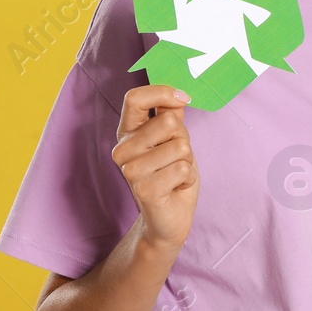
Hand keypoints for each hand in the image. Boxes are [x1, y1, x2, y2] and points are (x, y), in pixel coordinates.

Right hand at [113, 84, 199, 251]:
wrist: (169, 218)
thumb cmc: (171, 174)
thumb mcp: (173, 139)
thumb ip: (170, 114)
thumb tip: (177, 92)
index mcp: (127, 132)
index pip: (134, 98)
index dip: (162, 93)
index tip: (183, 99)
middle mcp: (122, 150)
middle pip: (168, 122)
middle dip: (184, 138)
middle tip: (176, 157)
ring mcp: (130, 171)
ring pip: (180, 146)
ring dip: (187, 161)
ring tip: (175, 174)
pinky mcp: (144, 190)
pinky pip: (183, 169)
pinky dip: (188, 178)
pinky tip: (176, 188)